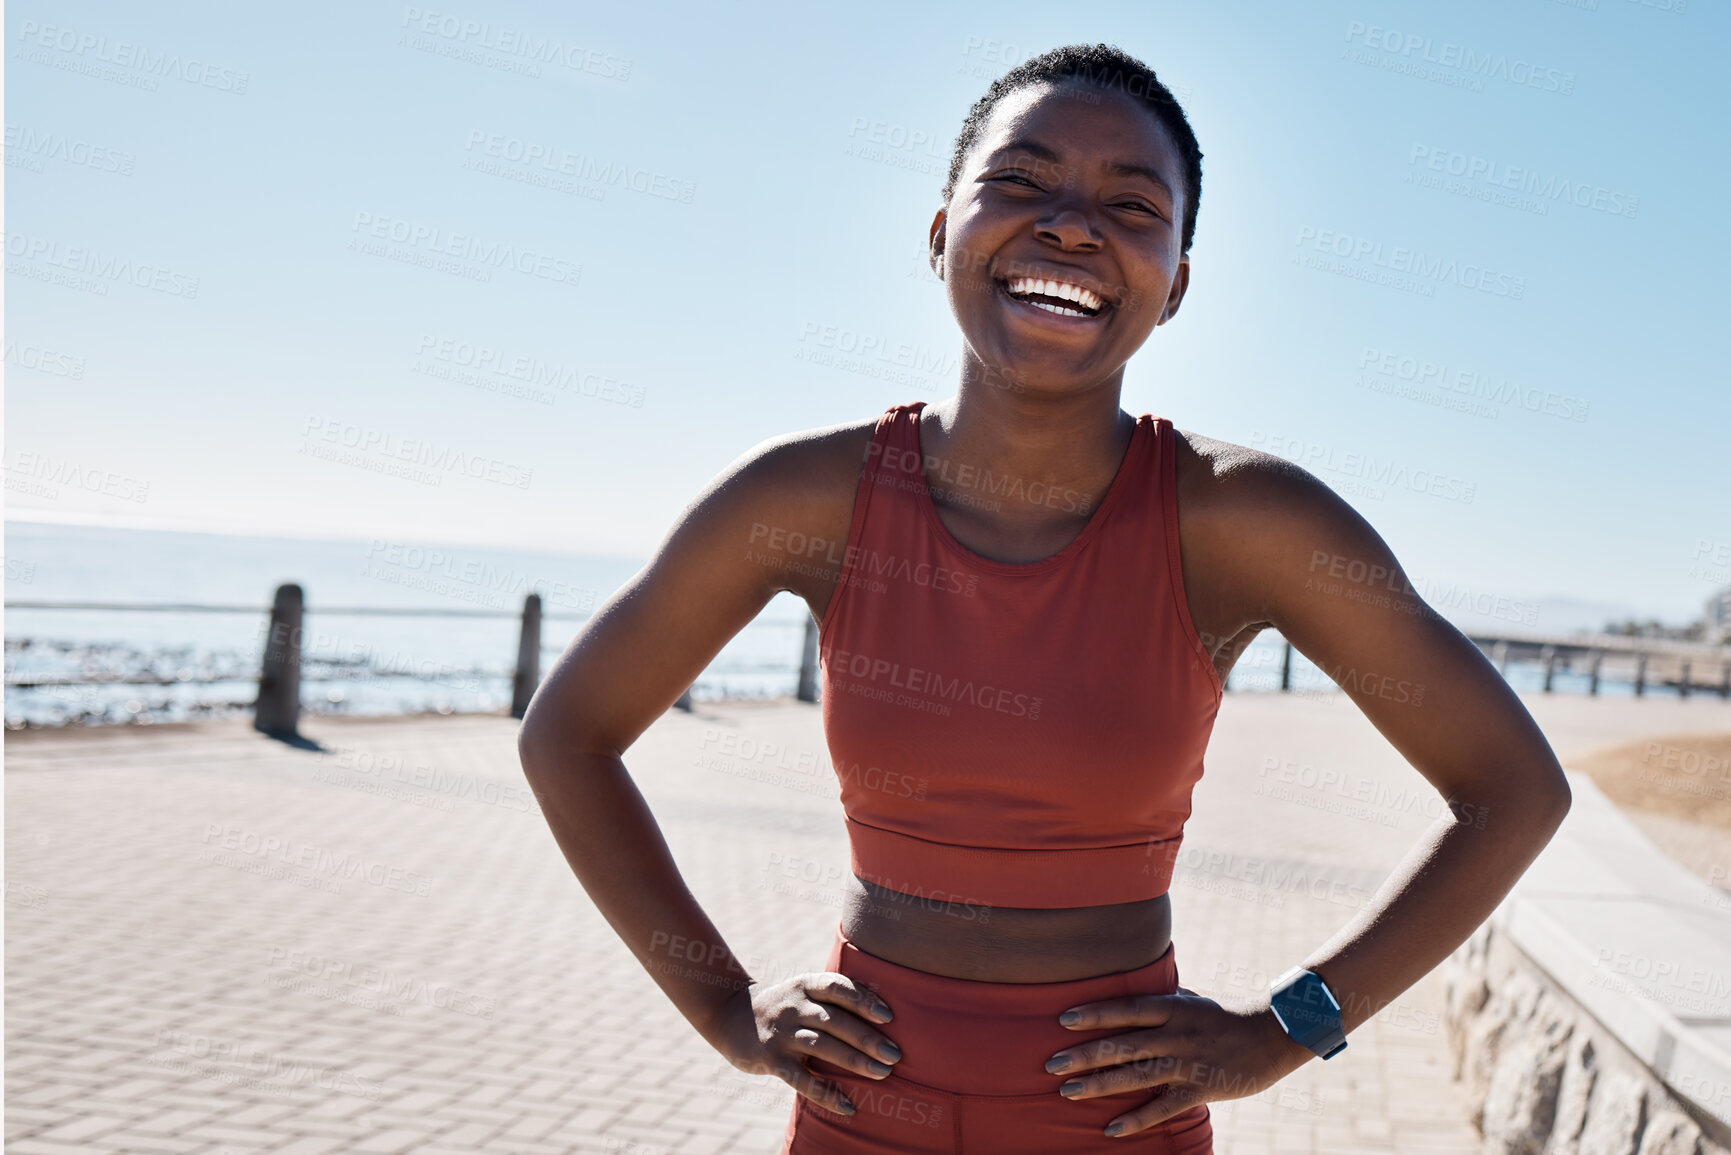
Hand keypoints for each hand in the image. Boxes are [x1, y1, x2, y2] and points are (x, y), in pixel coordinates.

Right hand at [710, 973, 901, 1116]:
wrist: (728, 1015)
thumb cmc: (781, 1005)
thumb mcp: (802, 990)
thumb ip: (832, 997)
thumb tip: (883, 1010)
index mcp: (805, 985)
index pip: (838, 987)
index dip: (864, 1000)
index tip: (889, 1017)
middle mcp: (794, 1005)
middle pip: (835, 1020)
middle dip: (868, 1038)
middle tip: (895, 1054)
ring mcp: (782, 1033)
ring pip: (822, 1046)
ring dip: (855, 1060)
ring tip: (883, 1073)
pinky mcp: (771, 1059)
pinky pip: (801, 1079)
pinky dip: (826, 1093)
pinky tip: (847, 1106)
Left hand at [1045, 984, 1315, 1136]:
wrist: (1275, 1035)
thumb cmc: (1228, 1014)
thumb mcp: (1193, 998)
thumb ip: (1162, 997)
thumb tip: (1135, 986)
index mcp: (1172, 1008)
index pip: (1126, 1009)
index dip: (1095, 1014)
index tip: (1063, 1019)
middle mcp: (1175, 1034)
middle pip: (1122, 1045)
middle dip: (1083, 1055)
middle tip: (1050, 1064)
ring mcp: (1187, 1063)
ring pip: (1136, 1076)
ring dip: (1099, 1085)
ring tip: (1067, 1092)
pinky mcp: (1200, 1089)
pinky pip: (1163, 1108)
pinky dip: (1137, 1120)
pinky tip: (1111, 1130)